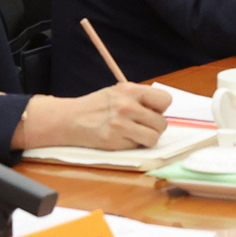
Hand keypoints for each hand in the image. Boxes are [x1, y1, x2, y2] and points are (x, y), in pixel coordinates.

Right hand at [14, 83, 171, 150]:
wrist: (69, 119)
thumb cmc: (97, 106)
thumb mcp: (119, 92)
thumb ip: (140, 99)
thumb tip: (163, 111)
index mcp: (131, 90)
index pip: (166, 100)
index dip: (161, 108)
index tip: (152, 111)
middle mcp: (127, 106)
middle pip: (162, 123)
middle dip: (154, 126)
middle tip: (141, 126)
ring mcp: (120, 125)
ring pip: (153, 138)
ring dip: (147, 138)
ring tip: (135, 134)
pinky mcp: (113, 141)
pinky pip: (137, 147)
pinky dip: (133, 145)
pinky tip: (121, 138)